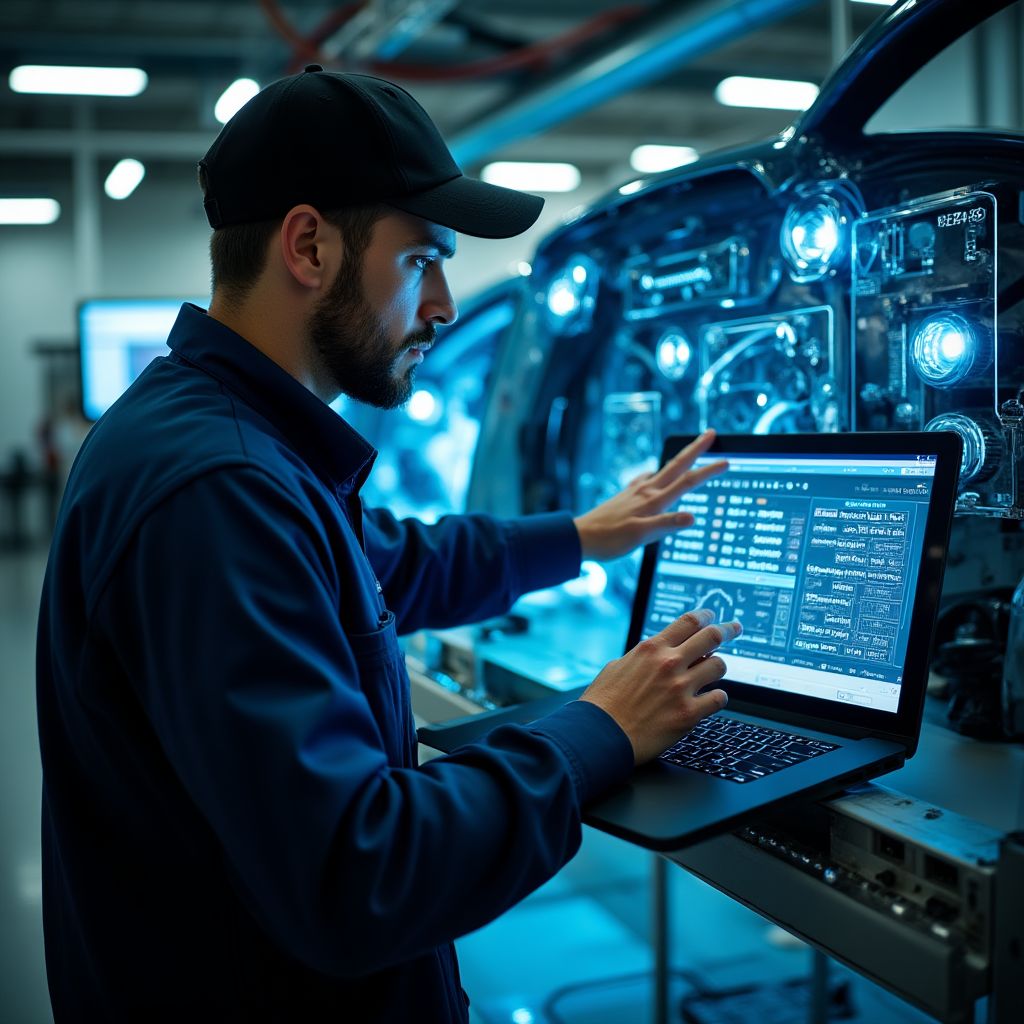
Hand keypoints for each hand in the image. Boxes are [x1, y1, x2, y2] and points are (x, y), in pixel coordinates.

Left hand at [573, 429, 727, 561]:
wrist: (580, 537)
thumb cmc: (609, 539)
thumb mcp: (641, 537)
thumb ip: (666, 526)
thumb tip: (692, 517)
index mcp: (653, 501)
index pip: (686, 482)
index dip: (707, 471)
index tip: (727, 460)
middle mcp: (645, 492)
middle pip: (676, 466)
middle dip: (695, 450)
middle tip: (711, 433)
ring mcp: (634, 493)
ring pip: (662, 472)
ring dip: (679, 461)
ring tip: (689, 452)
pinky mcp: (625, 497)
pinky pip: (645, 481)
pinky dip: (655, 475)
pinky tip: (652, 476)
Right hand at [580, 608, 739, 763]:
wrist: (599, 736)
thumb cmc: (603, 703)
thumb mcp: (618, 666)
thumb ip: (644, 657)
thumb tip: (658, 654)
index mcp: (651, 649)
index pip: (689, 621)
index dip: (706, 616)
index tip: (713, 616)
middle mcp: (669, 664)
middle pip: (712, 636)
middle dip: (728, 629)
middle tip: (734, 629)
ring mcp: (681, 688)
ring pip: (720, 666)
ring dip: (718, 667)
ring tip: (712, 672)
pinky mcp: (689, 714)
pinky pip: (719, 698)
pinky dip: (717, 698)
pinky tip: (710, 700)